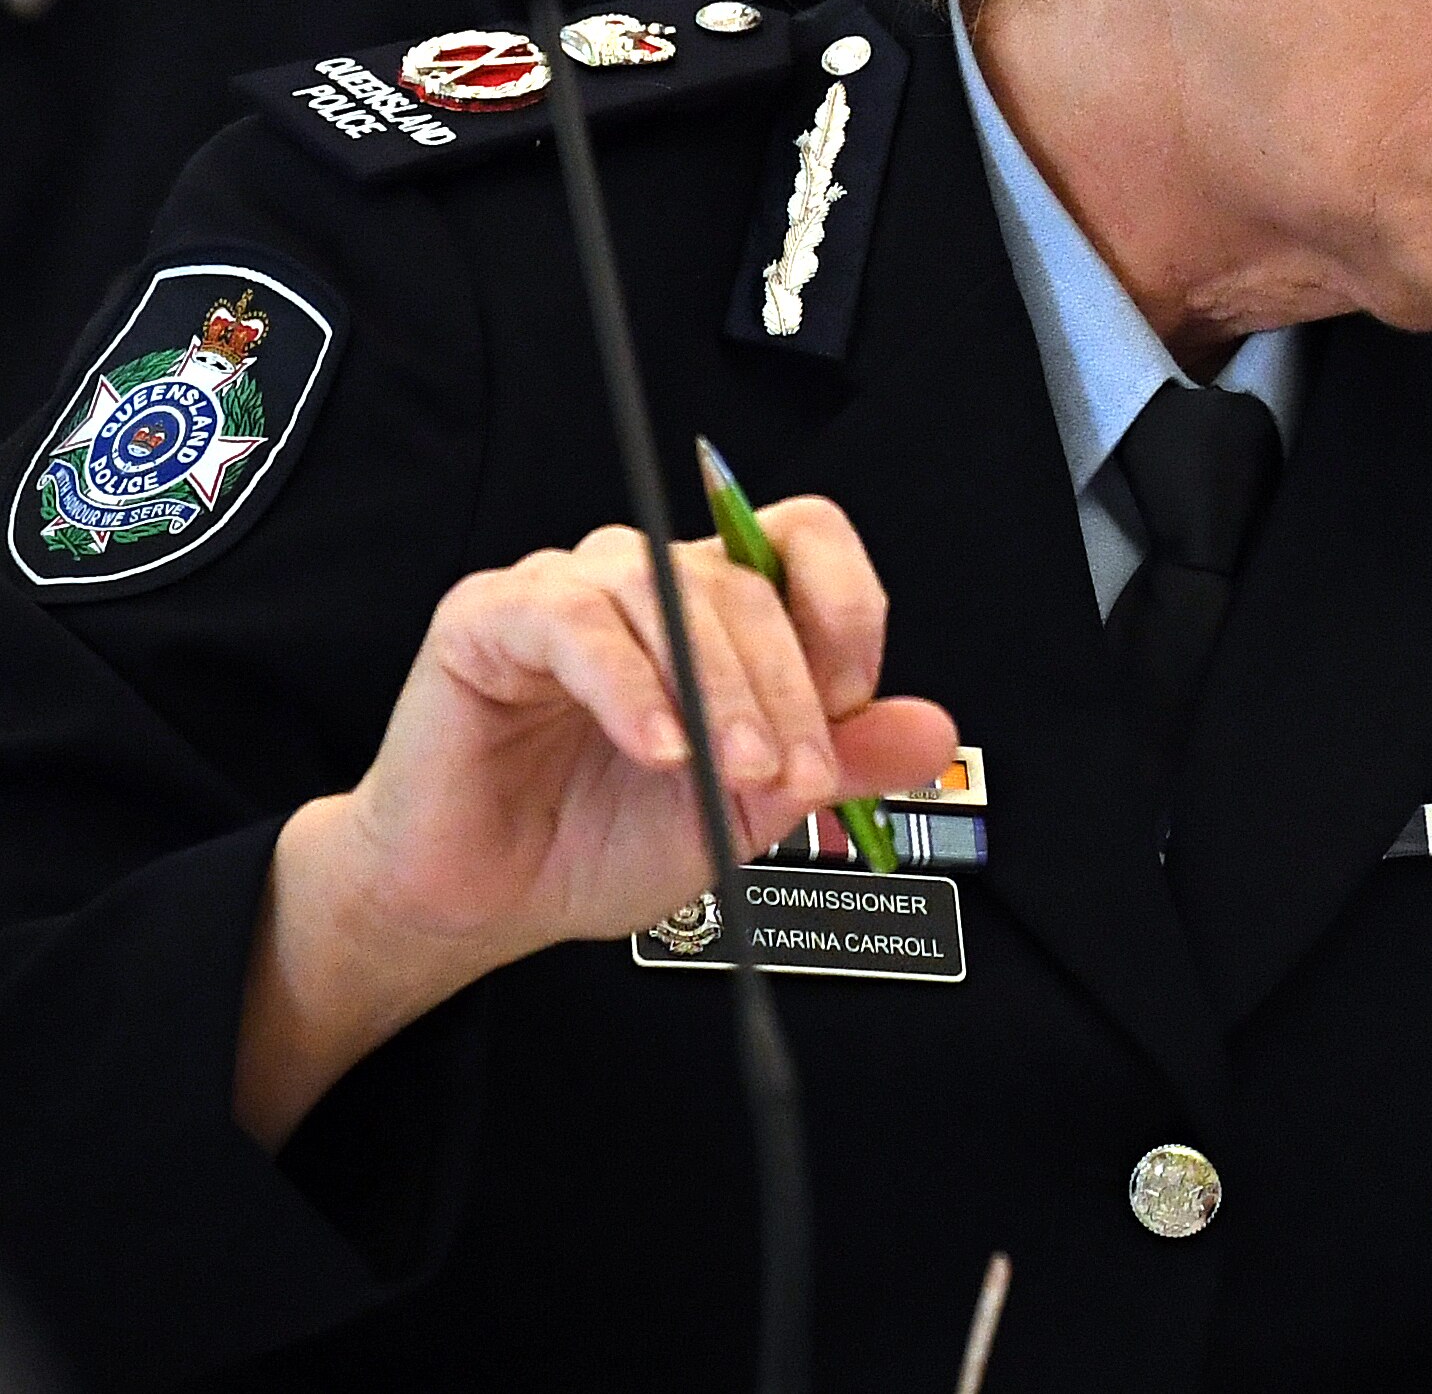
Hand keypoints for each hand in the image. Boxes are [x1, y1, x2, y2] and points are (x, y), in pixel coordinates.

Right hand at [237, 501, 957, 1145]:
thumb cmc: (602, 840)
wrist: (488, 900)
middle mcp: (651, 581)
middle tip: (792, 774)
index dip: (844, 610)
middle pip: (747, 581)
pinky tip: (657, 746)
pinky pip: (574, 620)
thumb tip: (934, 730)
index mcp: (718, 608)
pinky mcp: (491, 616)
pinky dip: (631, 685)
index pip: (805, 542)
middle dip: (785, 688)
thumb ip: (841, 762)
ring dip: (717, 685)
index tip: (850, 704)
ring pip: (669, 589)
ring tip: (727, 768)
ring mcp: (570, 589)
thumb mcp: (748, 810)